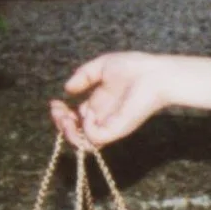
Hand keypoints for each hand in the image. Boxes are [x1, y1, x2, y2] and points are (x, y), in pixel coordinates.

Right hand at [53, 52, 210, 146]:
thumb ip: (83, 76)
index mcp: (99, 106)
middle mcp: (103, 118)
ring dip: (66, 130)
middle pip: (75, 133)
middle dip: (60, 123)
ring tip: (64, 115)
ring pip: (81, 142)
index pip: (75, 119)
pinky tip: (87, 113)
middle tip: (58, 110)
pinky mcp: (117, 130)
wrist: (154, 73)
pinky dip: (84, 128)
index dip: (61, 114)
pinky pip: (94, 139)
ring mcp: (110, 126)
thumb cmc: (135, 67)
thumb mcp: (102, 67)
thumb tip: (67, 89)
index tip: (55, 102)